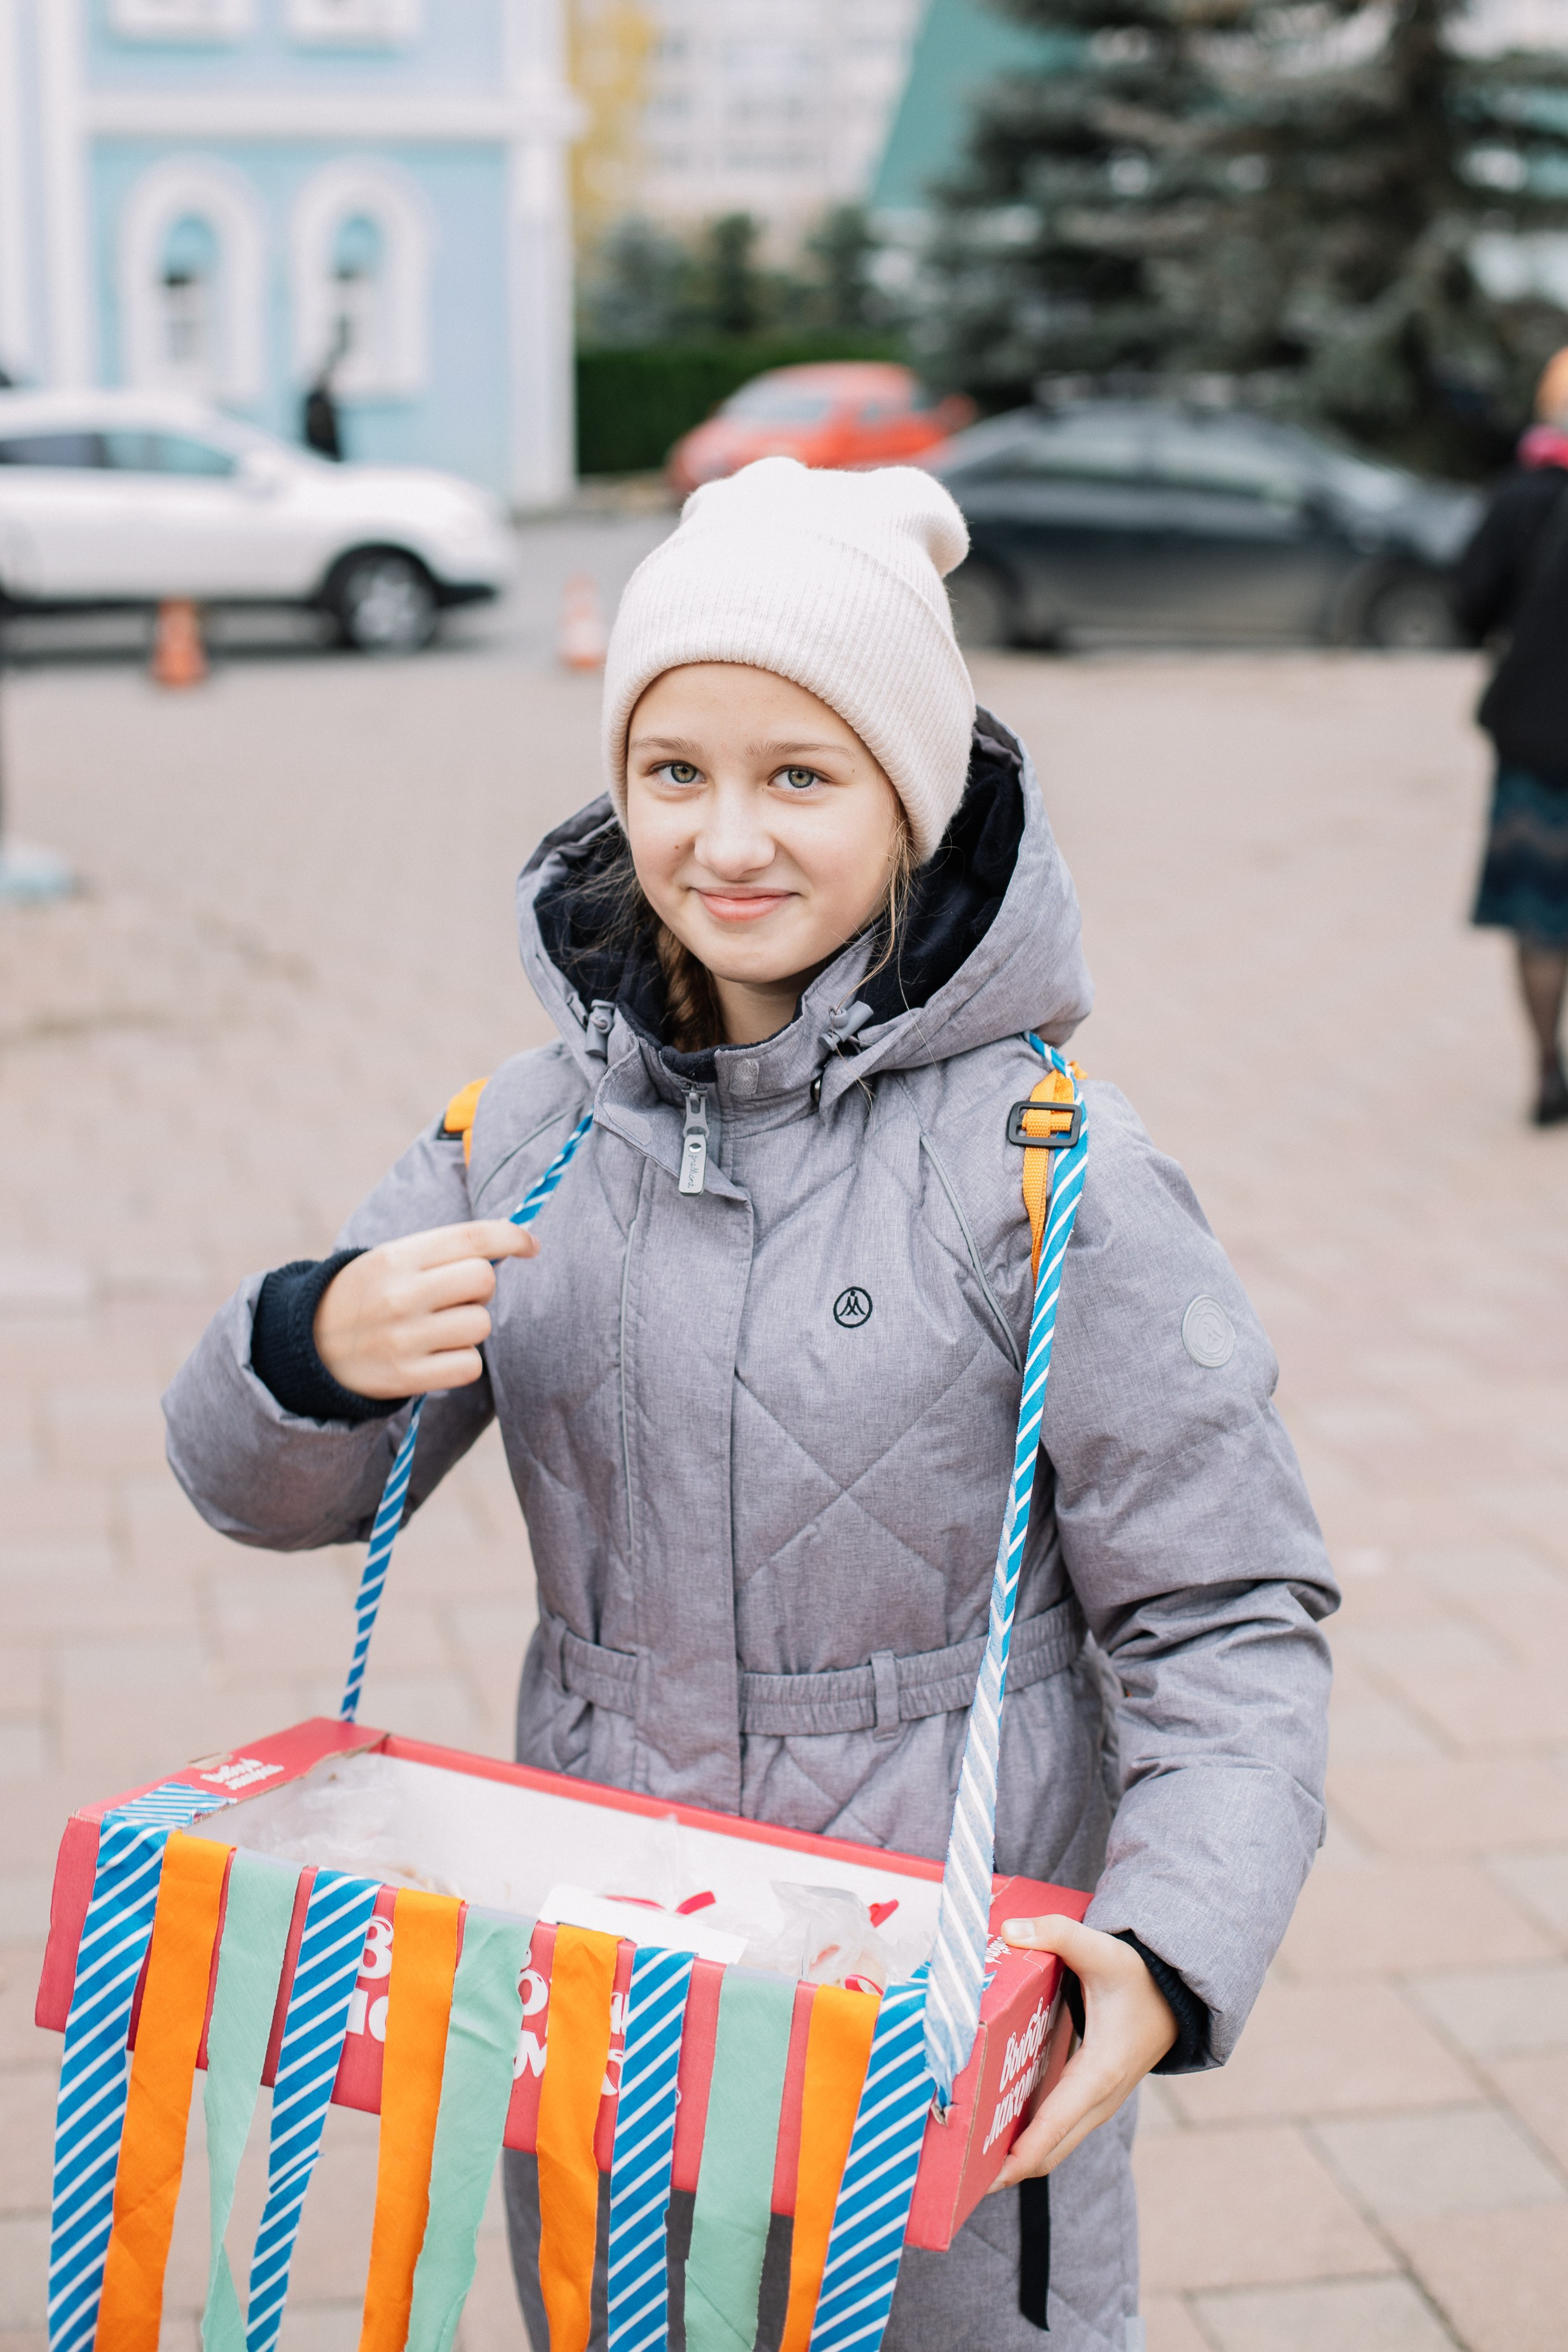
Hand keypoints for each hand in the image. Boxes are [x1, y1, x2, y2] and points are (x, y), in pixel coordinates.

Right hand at [313, 1222, 536, 1398]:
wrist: (310, 1347)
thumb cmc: (368, 1296)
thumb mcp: (392, 1260)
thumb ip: (443, 1251)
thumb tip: (512, 1244)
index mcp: (397, 1257)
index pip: (471, 1237)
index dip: (512, 1236)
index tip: (530, 1245)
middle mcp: (401, 1295)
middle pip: (483, 1280)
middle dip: (481, 1288)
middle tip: (457, 1297)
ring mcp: (404, 1339)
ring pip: (480, 1325)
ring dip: (470, 1327)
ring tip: (438, 1329)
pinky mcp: (407, 1378)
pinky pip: (469, 1365)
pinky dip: (462, 1362)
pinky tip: (437, 1356)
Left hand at [987, 1914, 1176, 2187]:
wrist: (1177, 1995)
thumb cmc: (1139, 1977)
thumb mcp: (1102, 1950)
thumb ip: (1056, 1935)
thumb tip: (1008, 1932)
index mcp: (1100, 2073)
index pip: (1054, 2125)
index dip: (1019, 2155)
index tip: (983, 2177)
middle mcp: (1100, 2099)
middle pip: (1049, 2151)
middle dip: (1006, 2168)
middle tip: (957, 2177)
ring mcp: (1099, 2104)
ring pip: (1055, 2145)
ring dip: (1016, 2157)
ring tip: (967, 2158)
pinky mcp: (1094, 2098)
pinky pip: (1059, 2131)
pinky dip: (1030, 2140)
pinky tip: (996, 2129)